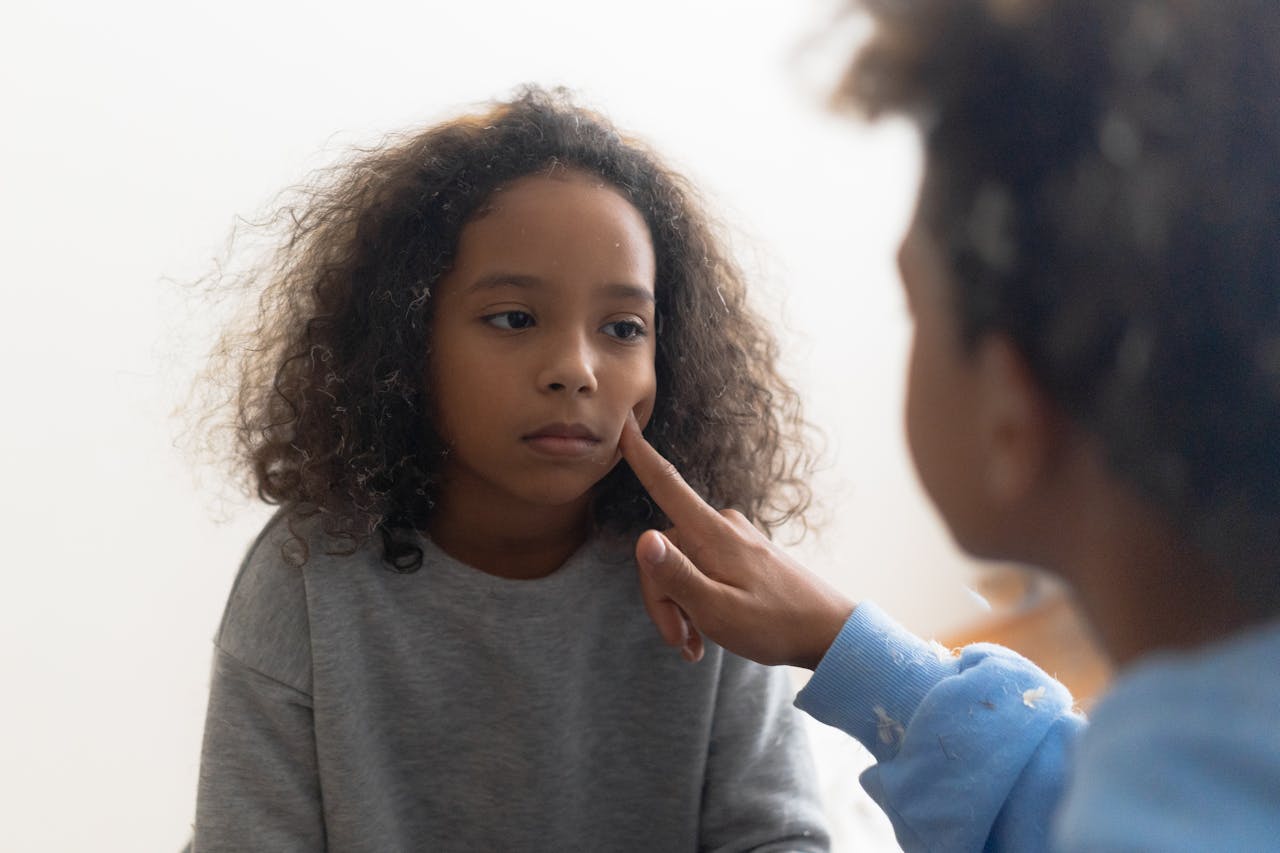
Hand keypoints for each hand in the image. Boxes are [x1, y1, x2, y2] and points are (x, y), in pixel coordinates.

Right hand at [619, 415, 855, 669]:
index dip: (640, 454)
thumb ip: (678, 575)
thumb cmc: (774, 624)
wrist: (829, 633)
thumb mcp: (718, 610)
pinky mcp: (741, 553)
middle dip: (662, 597)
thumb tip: (644, 540)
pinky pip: (702, 571)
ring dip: (680, 607)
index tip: (624, 422)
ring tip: (695, 645)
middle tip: (679, 641)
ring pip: (681, 566)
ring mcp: (732, 539)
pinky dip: (697, 603)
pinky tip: (704, 636)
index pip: (667, 485)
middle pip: (664, 551)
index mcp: (713, 534)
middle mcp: (722, 526)